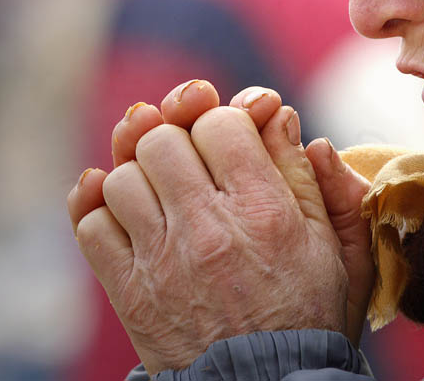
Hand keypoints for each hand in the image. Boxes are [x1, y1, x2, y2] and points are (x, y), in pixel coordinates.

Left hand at [67, 81, 372, 373]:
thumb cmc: (306, 310)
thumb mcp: (332, 243)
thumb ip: (309, 175)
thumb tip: (280, 114)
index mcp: (264, 210)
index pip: (218, 122)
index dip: (223, 122)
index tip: (230, 143)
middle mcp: (209, 228)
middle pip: (161, 140)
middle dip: (177, 141)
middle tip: (194, 164)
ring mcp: (162, 260)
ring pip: (121, 176)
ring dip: (141, 177)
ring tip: (166, 195)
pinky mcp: (129, 290)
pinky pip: (91, 224)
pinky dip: (103, 212)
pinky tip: (131, 216)